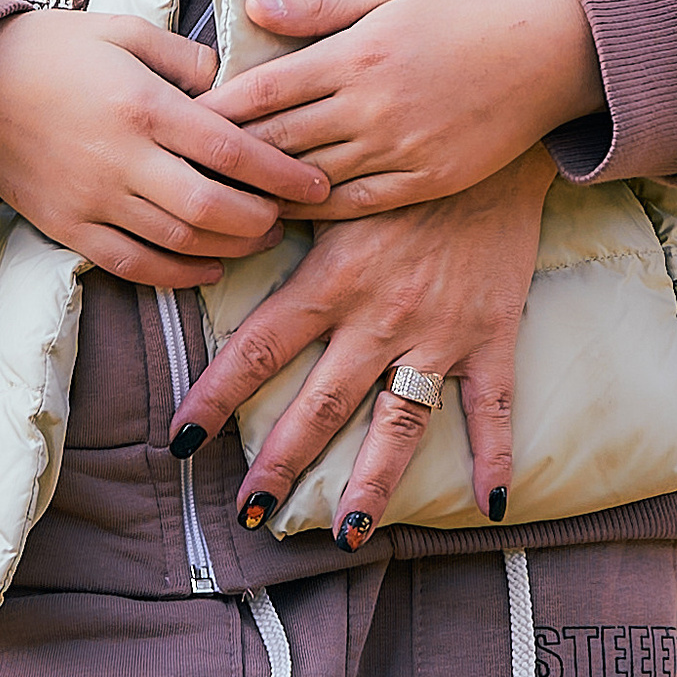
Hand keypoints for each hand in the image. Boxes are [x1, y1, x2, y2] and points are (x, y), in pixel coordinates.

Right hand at [0, 10, 330, 287]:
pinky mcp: (69, 229)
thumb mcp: (122, 30)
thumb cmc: (51, 49)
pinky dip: (179, 275)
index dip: (283, 173)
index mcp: (141, 106)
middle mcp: (121, 161)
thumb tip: (232, 84)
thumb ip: (185, 57)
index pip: (231, 150)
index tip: (318, 183)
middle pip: (213, 210)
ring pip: (180, 246)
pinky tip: (208, 266)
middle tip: (291, 214)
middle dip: (264, 219)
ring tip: (259, 236)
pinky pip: (135, 267)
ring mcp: (93, 202)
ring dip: (231, 249)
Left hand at [170, 155, 551, 539]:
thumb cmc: (398, 158)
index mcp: (331, 278)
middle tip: (249, 511)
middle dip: (280, 461)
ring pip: (398, 423)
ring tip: (345, 532)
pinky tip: (490, 505)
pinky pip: (493, 406)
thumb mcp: (328, 183)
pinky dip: (495, 457)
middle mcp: (379, 315)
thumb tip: (206, 217)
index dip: (216, 397)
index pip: (257, 349)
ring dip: (370, 482)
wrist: (492, 144)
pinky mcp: (490, 335)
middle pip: (320, 404)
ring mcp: (437, 332)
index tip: (182, 439)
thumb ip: (272, 210)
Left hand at [201, 0, 599, 210]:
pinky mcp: (425, 180)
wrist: (551, 50)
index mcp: (358, 54)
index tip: (180, 118)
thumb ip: (320, 6)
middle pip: (278, 140)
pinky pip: (354, 204)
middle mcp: (372, 107)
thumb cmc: (468, 9)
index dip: (218, 108)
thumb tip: (253, 9)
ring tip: (216, 197)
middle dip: (225, 155)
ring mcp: (399, 150)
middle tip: (179, 168)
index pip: (267, 89)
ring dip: (261, 189)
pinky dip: (314, 210)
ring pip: (310, 179)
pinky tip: (284, 213)